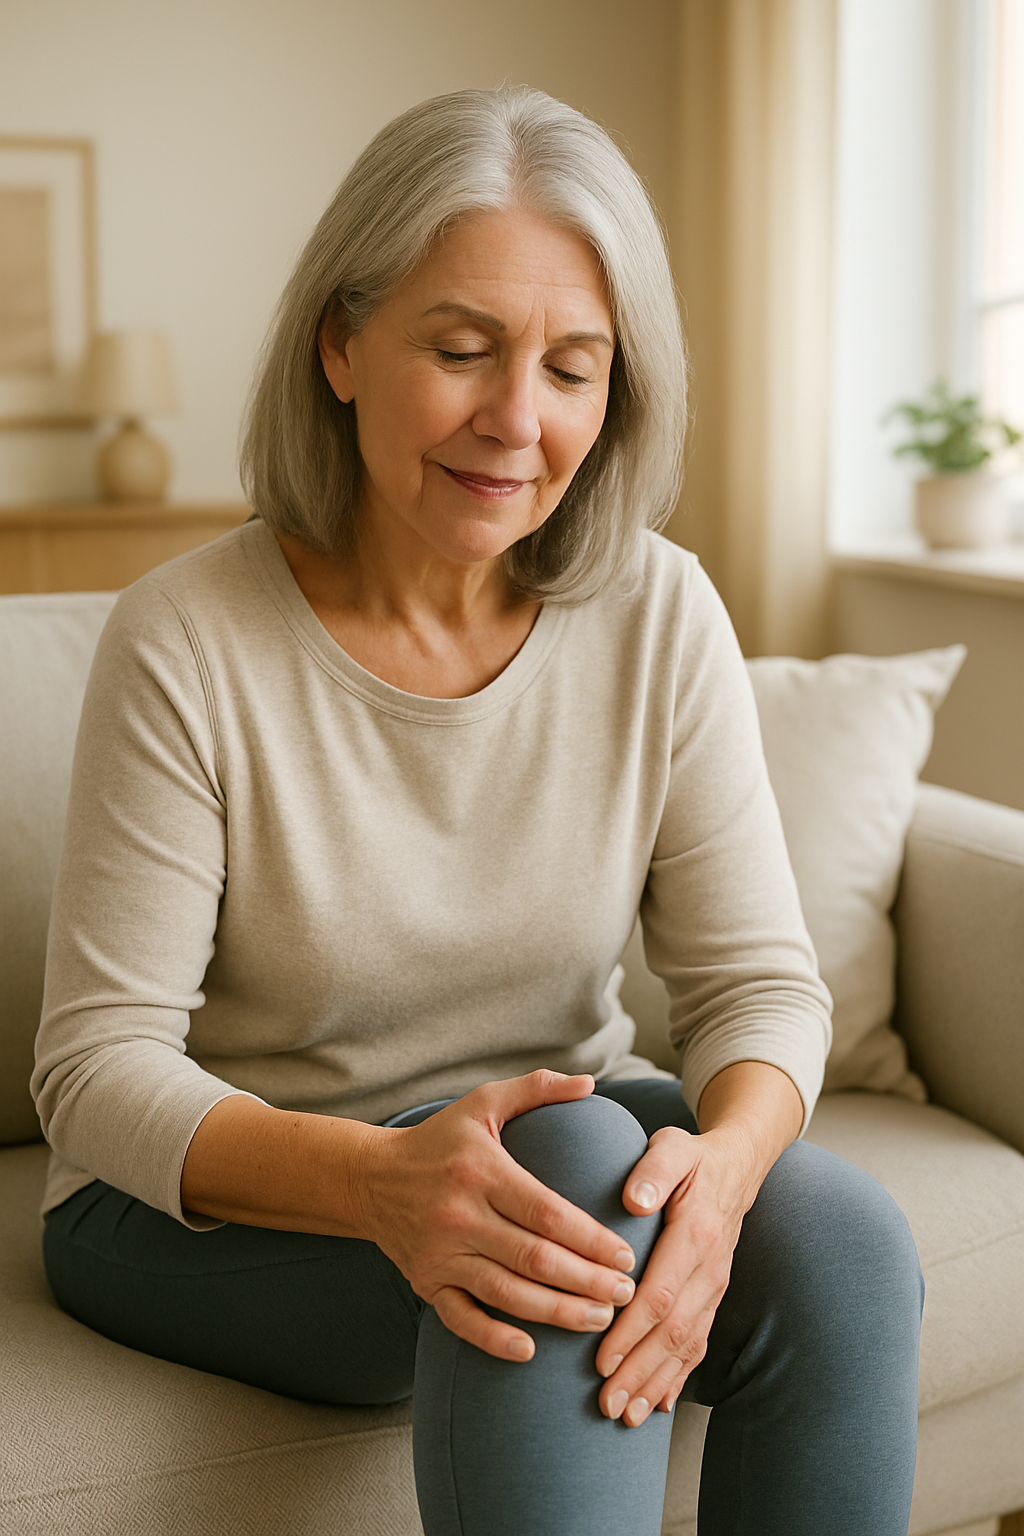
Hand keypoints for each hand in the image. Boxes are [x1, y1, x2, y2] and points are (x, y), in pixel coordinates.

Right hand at [360, 1070, 638, 1362]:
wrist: (369, 1177)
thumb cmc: (440, 1140)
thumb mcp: (483, 1103)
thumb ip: (537, 1088)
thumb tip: (590, 1082)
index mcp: (481, 1171)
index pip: (546, 1212)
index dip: (590, 1238)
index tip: (626, 1255)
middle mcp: (459, 1215)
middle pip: (533, 1257)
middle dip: (585, 1281)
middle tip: (626, 1294)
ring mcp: (440, 1254)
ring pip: (506, 1292)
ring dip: (556, 1312)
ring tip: (598, 1320)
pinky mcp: (425, 1282)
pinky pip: (461, 1319)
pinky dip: (493, 1338)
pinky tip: (529, 1350)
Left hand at [594, 1126, 746, 1424]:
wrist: (737, 1166)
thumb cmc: (692, 1157)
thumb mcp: (672, 1147)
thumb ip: (653, 1170)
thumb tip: (634, 1198)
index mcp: (696, 1235)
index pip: (661, 1293)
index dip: (632, 1331)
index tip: (600, 1360)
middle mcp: (710, 1269)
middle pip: (673, 1331)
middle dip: (640, 1372)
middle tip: (607, 1405)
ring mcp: (715, 1288)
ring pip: (687, 1345)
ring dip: (657, 1384)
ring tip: (625, 1416)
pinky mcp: (713, 1297)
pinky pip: (698, 1343)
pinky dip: (679, 1378)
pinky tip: (658, 1405)